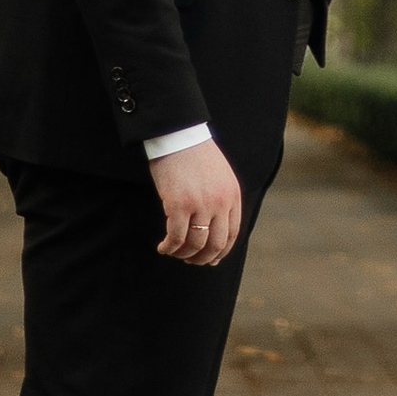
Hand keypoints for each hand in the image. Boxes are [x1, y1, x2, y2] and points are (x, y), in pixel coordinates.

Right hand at [152, 138, 242, 266]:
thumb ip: (222, 199)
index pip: (232, 234)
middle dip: (202, 258)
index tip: (210, 260)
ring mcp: (201, 204)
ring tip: (174, 253)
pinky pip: (176, 238)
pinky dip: (169, 248)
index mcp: (233, 195)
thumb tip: (215, 228)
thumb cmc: (195, 154)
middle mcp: (220, 202)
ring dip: (184, 255)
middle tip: (190, 261)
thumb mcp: (220, 176)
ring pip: (195, 244)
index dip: (220, 252)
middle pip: (215, 244)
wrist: (179, 134)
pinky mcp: (179, 205)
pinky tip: (163, 247)